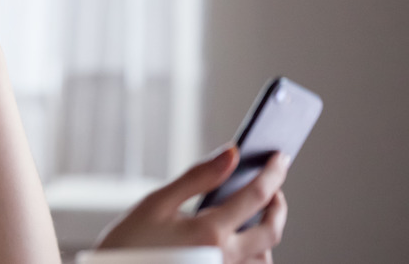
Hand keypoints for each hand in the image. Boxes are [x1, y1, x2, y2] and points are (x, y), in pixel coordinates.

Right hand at [96, 147, 289, 263]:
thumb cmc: (128, 243)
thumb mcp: (156, 202)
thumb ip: (197, 177)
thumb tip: (230, 154)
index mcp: (209, 232)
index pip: (256, 196)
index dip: (272, 173)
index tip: (279, 157)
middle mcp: (223, 258)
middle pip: (271, 231)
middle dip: (279, 205)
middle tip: (274, 188)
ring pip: (264, 257)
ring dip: (266, 234)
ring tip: (255, 216)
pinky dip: (252, 255)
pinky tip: (238, 242)